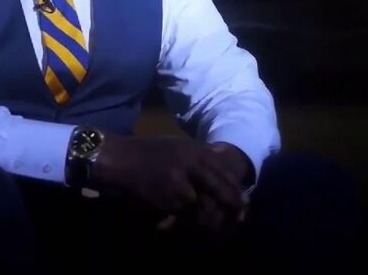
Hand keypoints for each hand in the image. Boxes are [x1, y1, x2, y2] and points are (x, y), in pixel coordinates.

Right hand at [93, 136, 246, 221]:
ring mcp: (179, 182)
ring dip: (208, 214)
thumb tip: (225, 165)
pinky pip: (184, 211)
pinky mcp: (167, 197)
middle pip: (220, 190)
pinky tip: (185, 216)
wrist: (123, 158)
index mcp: (196, 150)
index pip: (225, 172)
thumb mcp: (181, 145)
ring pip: (203, 204)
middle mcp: (191, 164)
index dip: (236, 189)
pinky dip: (187, 215)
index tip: (244, 201)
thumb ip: (202, 155)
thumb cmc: (152, 151)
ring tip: (212, 220)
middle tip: (238, 216)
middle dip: (231, 205)